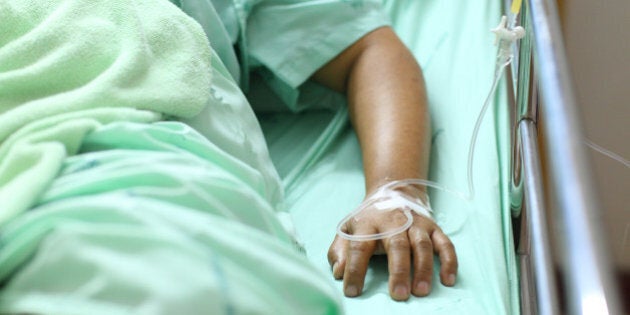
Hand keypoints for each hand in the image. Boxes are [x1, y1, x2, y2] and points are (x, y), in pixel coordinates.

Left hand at [327, 208, 457, 300]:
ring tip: (421, 291)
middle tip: (399, 295)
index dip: (355, 269)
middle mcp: (393, 222)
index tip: (352, 291)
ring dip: (423, 268)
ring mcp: (416, 224)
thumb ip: (339, 252)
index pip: (359, 247)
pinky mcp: (433, 228)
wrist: (393, 191)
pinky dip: (449, 261)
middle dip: (398, 271)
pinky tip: (448, 279)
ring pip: (422, 245)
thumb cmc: (368, 221)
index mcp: (367, 224)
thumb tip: (338, 273)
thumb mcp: (348, 230)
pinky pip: (445, 244)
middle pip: (397, 245)